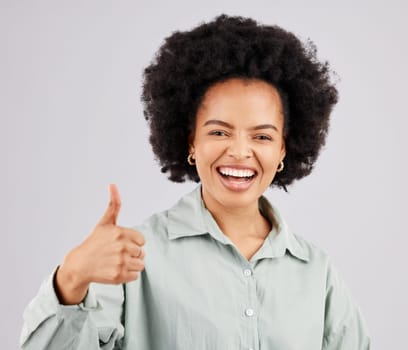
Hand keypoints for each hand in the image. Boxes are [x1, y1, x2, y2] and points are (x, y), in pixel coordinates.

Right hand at [55, 184, 145, 303]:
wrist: (79, 264)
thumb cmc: (94, 242)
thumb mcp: (105, 223)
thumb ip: (114, 204)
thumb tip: (113, 184)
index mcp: (120, 232)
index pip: (142, 241)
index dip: (133, 243)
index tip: (121, 244)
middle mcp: (121, 247)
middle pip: (142, 253)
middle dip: (132, 254)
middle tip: (117, 254)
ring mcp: (120, 262)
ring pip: (141, 265)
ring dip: (132, 265)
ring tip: (117, 262)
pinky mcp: (118, 276)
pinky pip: (135, 276)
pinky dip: (128, 275)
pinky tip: (116, 270)